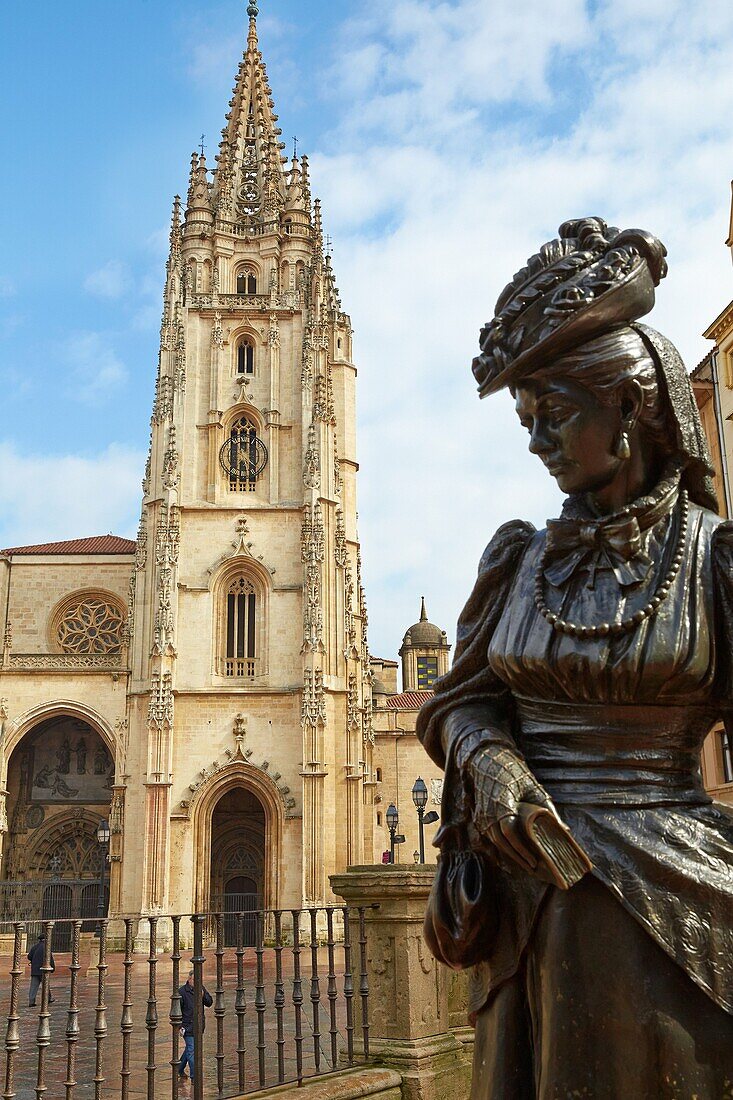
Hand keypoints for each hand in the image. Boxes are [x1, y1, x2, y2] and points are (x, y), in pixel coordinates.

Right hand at [466, 744, 554, 872]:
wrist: (488, 760)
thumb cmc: (513, 772)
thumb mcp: (533, 787)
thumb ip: (547, 809)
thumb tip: (564, 829)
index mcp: (502, 802)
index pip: (509, 832)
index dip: (521, 848)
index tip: (534, 859)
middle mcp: (489, 811)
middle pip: (501, 841)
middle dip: (517, 856)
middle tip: (532, 867)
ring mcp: (482, 814)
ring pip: (494, 841)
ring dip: (509, 854)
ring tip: (525, 863)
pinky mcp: (480, 816)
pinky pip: (490, 836)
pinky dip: (501, 847)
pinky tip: (512, 853)